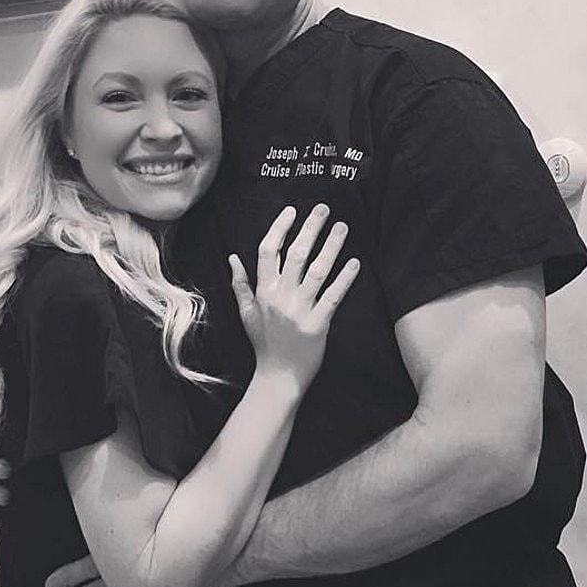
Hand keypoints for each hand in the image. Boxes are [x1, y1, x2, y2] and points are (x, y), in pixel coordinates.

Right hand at [229, 204, 359, 388]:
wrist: (278, 377)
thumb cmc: (263, 344)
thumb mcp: (246, 313)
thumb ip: (240, 284)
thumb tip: (232, 258)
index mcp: (263, 292)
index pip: (269, 251)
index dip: (280, 228)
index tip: (292, 211)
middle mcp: (281, 297)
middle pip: (297, 254)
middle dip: (310, 228)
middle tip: (323, 208)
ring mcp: (300, 310)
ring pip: (317, 271)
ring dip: (331, 246)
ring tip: (342, 227)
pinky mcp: (318, 325)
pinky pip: (333, 296)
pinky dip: (344, 278)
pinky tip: (354, 263)